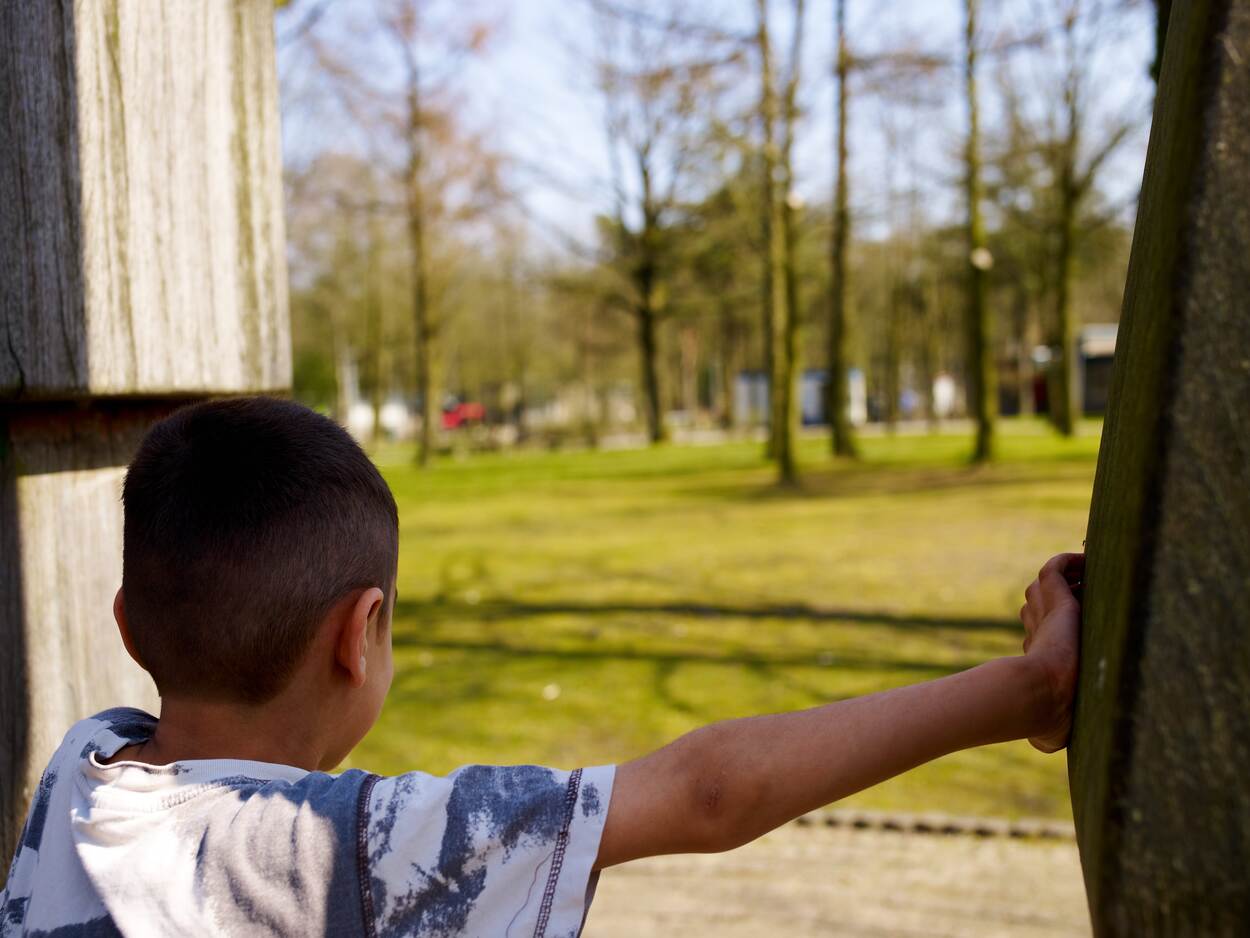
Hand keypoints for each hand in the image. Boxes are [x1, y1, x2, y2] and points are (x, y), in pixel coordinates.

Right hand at [1019, 552, 1083, 752]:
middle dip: (1056, 601)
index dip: (1050, 629)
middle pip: (1038, 604)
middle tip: (1086, 598)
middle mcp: (1034, 630)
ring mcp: (1041, 613)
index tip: (1075, 631)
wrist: (1042, 695)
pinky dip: (1068, 562)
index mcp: (1036, 656)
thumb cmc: (1046, 718)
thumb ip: (1047, 734)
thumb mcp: (1048, 732)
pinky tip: (1087, 562)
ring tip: (1090, 579)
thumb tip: (1043, 745)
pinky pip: (1055, 569)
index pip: (1038, 631)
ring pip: (1044, 585)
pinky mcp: (1052, 598)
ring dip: (1066, 581)